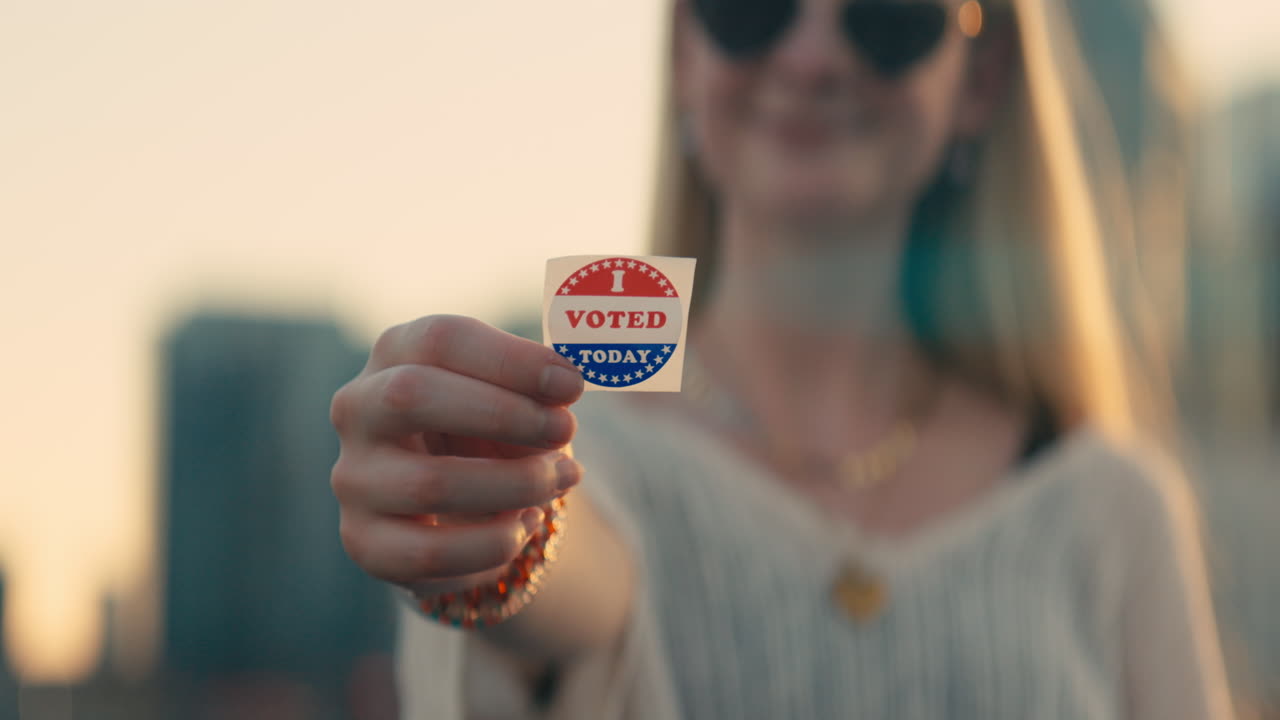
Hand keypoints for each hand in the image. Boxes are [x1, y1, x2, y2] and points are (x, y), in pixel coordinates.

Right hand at [329, 315, 584, 595]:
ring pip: (430, 484)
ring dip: (515, 485)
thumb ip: (536, 385)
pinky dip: (493, 543)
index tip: (571, 383)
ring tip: (562, 478)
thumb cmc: (489, 430)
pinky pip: (432, 553)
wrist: (458, 504)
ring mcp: (354, 478)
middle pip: (411, 395)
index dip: (510, 360)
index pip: (439, 339)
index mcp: (395, 354)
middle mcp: (358, 409)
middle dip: (503, 415)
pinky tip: (524, 525)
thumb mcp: (512, 396)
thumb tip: (563, 384)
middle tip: (565, 429)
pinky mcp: (364, 541)